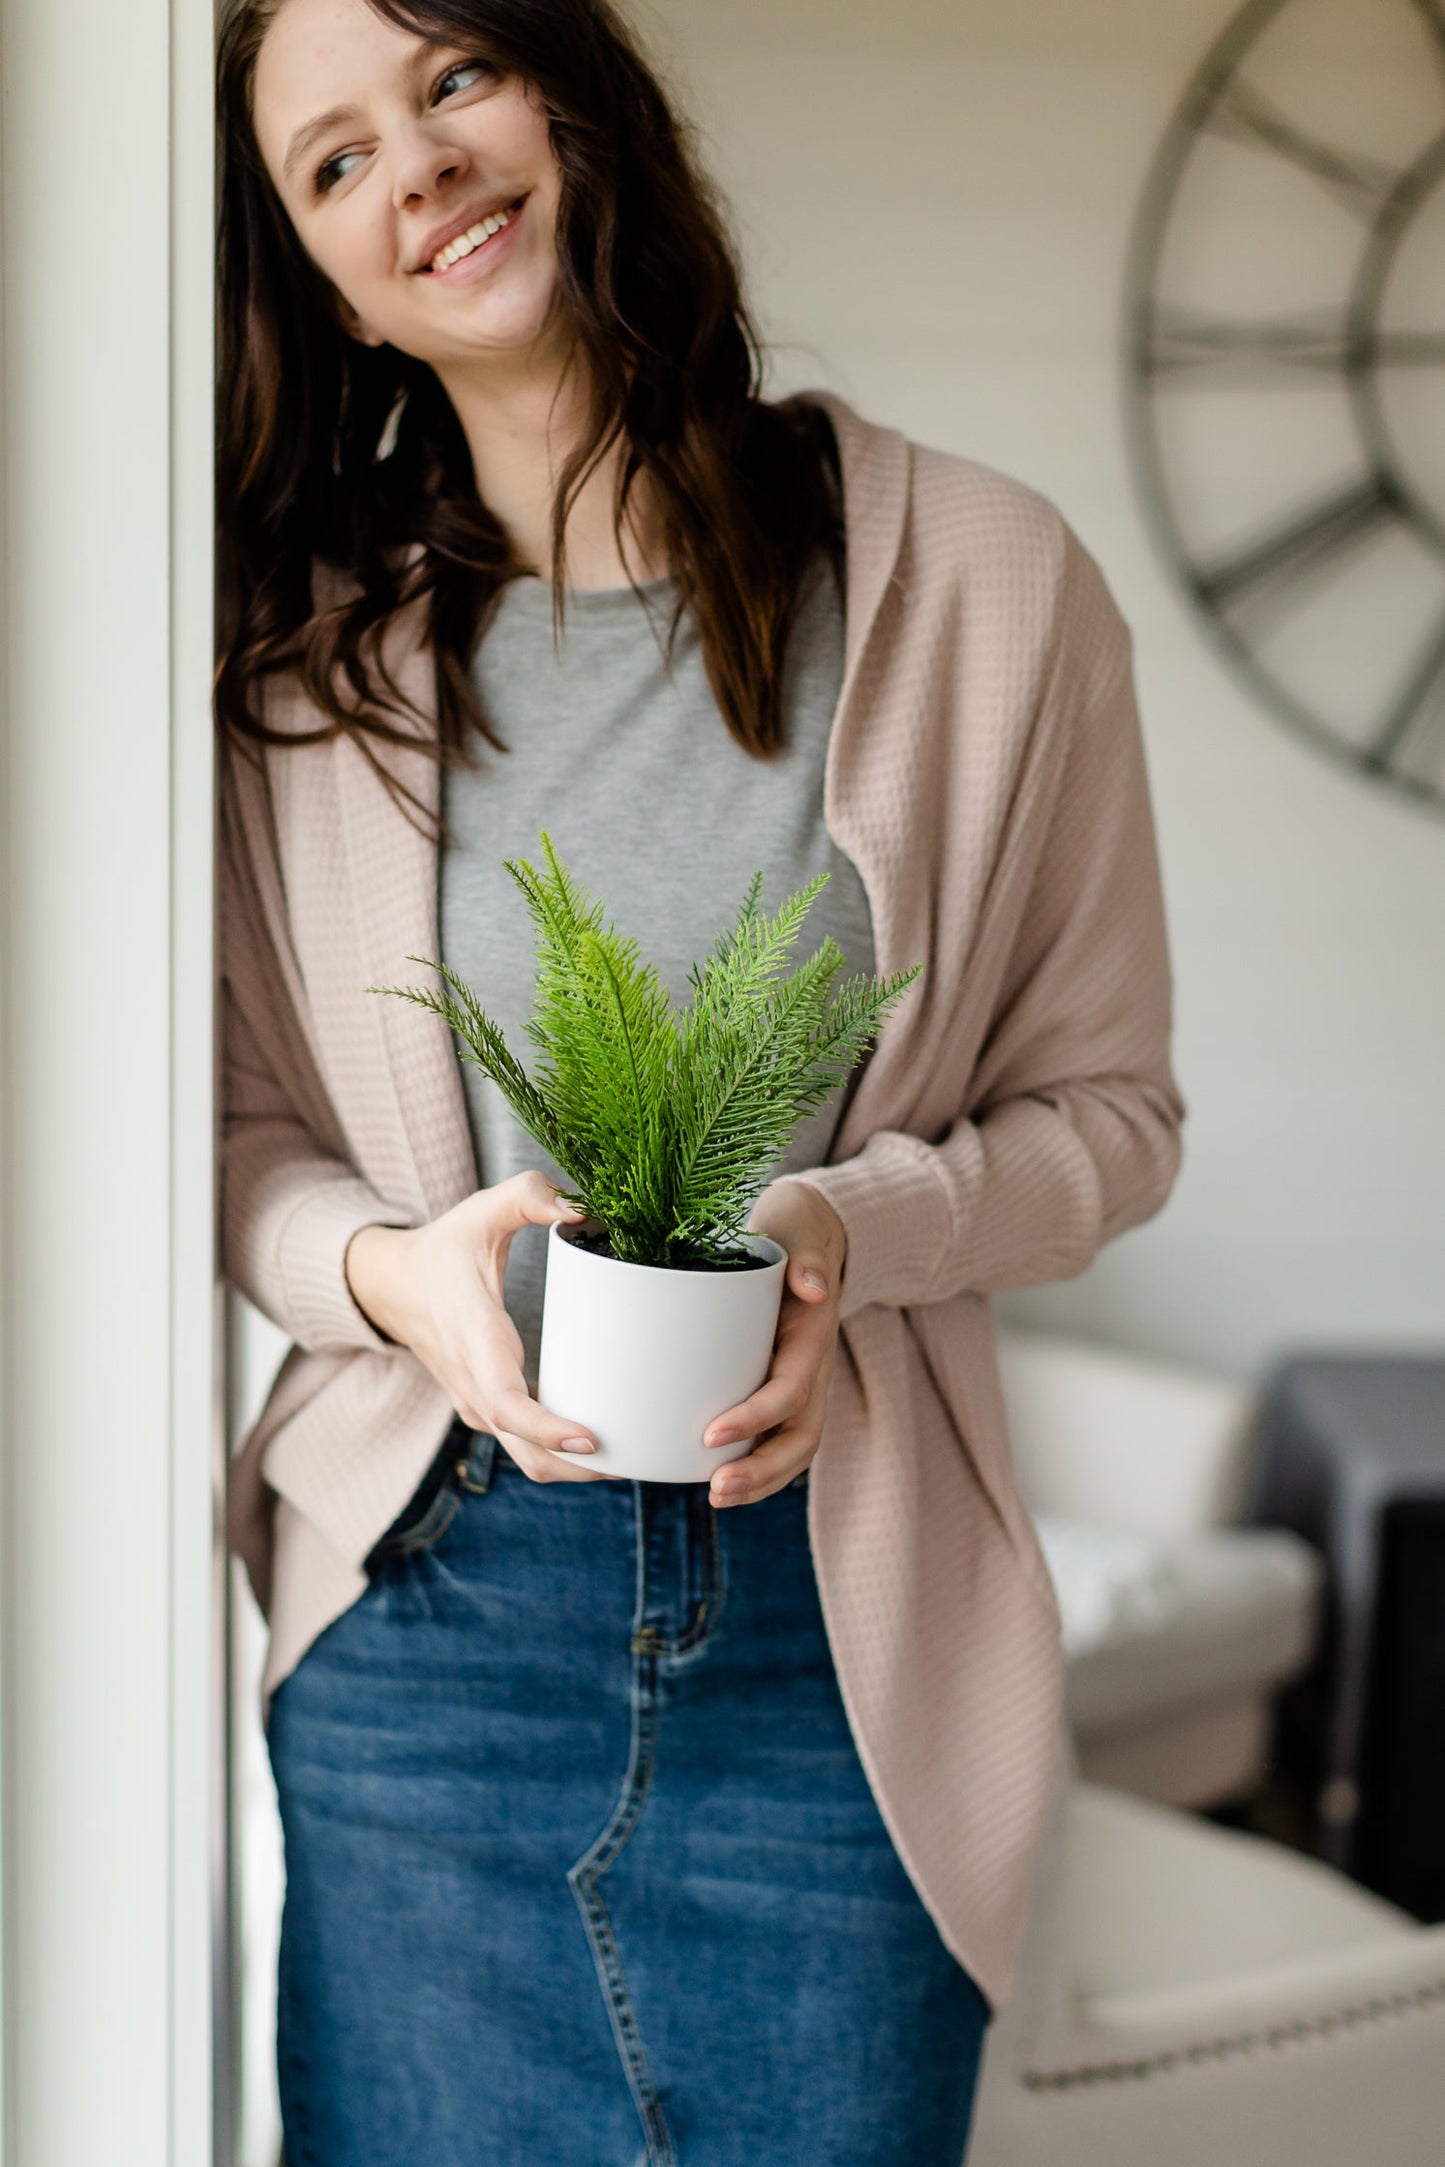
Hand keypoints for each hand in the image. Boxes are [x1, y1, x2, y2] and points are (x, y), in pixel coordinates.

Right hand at [343, 1172, 614, 1483]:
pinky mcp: (485, 1408)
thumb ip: (530, 1197)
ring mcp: (477, 1403)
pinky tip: (605, 1439)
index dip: (547, 1430)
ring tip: (633, 1450)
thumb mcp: (482, 1211)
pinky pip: (523, 1445)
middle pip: (524, 1451)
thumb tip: (583, 1209)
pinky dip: (560, 1452)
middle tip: (638, 1454)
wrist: (389, 1285)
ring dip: (574, 1466)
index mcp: (474, 1339)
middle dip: (579, 1466)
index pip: (506, 1404)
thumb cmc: (442, 1249)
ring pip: (525, 1456)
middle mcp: (473, 1382)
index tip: (591, 1437)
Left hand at [700, 1176, 847, 1509]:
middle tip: (717, 1490)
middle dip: (763, 1470)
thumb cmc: (796, 1234)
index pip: (790, 1392)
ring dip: (760, 1481)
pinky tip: (715, 1482)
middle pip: (801, 1437)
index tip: (711, 1434)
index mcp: (811, 1339)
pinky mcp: (780, 1392)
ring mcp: (800, 1386)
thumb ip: (809, 1258)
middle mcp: (812, 1371)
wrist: (813, 1235)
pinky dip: (755, 1468)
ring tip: (716, 1497)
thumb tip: (814, 1288)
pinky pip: (775, 1441)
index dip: (755, 1418)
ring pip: (792, 1448)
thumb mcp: (801, 1230)